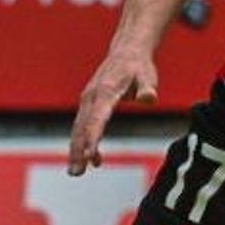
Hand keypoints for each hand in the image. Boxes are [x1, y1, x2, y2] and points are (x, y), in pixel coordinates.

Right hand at [68, 47, 157, 175]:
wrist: (127, 52)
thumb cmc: (139, 67)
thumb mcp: (148, 76)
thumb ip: (147, 88)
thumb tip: (148, 98)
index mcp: (105, 91)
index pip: (96, 118)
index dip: (92, 138)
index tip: (89, 156)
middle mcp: (92, 96)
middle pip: (82, 127)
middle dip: (78, 150)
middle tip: (77, 172)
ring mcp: (87, 100)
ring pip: (78, 128)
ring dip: (76, 150)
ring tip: (76, 172)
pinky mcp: (88, 104)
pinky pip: (82, 125)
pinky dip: (82, 142)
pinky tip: (90, 158)